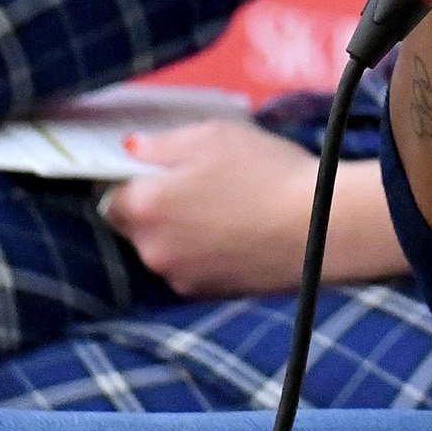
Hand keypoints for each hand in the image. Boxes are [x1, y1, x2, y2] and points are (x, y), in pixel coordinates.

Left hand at [101, 123, 403, 296]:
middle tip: (201, 185)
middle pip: (136, 224)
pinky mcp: (209, 295)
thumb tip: (130, 150)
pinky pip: (192, 268)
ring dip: (182, 233)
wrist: (322, 227)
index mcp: (145, 206)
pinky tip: (238, 234)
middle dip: (158, 207)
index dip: (133, 178)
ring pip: (165, 249)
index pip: (109, 193)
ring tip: (227, 210)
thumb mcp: (212, 135)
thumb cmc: (267, 173)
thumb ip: (159, 143)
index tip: (160, 169)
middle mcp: (152, 249)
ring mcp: (180, 278)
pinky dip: (205, 254)